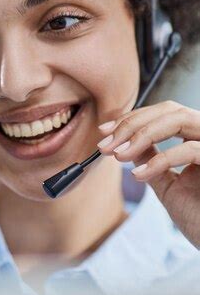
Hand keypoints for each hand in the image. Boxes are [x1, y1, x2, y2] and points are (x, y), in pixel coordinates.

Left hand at [96, 100, 199, 248]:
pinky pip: (190, 149)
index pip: (164, 113)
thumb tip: (126, 142)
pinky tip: (140, 174)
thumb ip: (151, 160)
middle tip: (106, 144)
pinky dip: (160, 160)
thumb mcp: (167, 185)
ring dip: (142, 134)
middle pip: (169, 110)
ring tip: (119, 155)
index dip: (132, 118)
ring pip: (179, 119)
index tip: (105, 131)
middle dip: (132, 124)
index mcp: (198, 139)